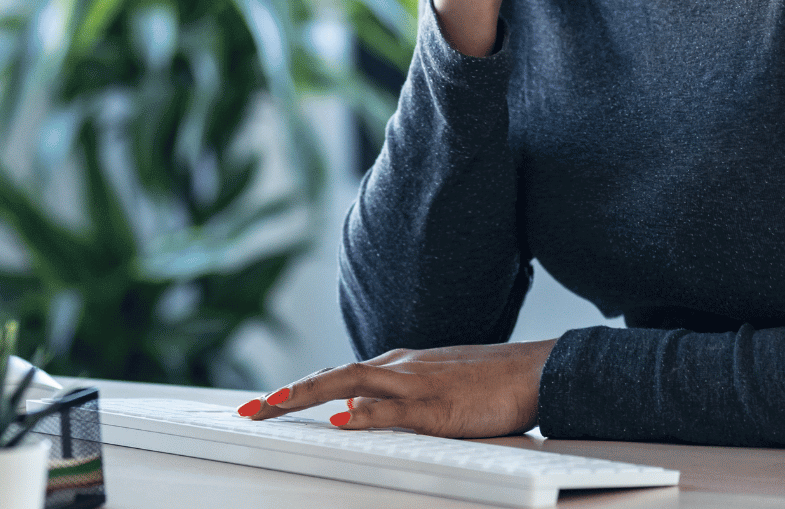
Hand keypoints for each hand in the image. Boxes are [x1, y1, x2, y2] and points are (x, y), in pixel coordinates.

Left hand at [237, 340, 556, 437]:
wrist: (535, 369)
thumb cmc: (491, 384)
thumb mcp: (437, 389)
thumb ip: (400, 402)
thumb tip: (360, 415)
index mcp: (398, 365)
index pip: (337, 375)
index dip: (299, 388)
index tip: (265, 402)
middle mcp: (399, 368)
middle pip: (332, 375)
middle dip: (288, 393)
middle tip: (250, 410)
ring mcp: (417, 385)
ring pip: (352, 382)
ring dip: (309, 392)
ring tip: (273, 404)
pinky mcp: (439, 406)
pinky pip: (394, 410)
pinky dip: (365, 413)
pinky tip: (341, 419)